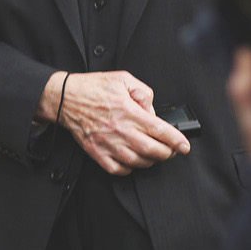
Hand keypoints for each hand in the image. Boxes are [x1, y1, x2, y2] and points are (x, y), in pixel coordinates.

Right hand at [38, 70, 189, 174]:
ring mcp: (108, 144)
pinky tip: (133, 160)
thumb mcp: (123, 79)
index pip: (160, 131)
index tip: (184, 146)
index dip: (177, 141)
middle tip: (172, 150)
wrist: (66, 98)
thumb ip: (143, 92)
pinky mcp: (98, 153)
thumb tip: (152, 110)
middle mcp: (120, 130)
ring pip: (139, 162)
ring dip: (151, 161)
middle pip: (153, 151)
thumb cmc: (93, 88)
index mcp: (129, 111)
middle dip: (168, 153)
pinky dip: (130, 169)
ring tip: (153, 154)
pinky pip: (119, 170)